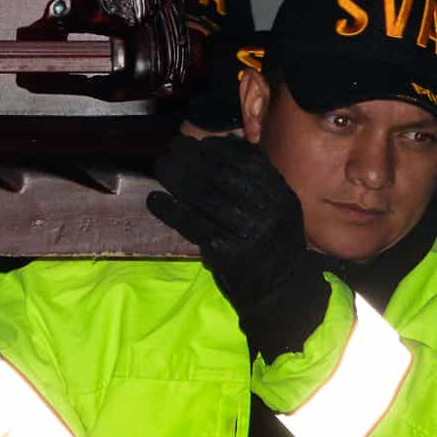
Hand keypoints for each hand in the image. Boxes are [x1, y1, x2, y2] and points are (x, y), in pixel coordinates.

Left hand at [147, 135, 329, 354]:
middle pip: (222, 174)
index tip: (200, 144)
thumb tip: (225, 144)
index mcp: (280, 196)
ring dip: (177, 177)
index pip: (247, 163)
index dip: (219, 149)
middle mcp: (267, 210)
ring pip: (205, 195)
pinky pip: (193, 225)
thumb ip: (258, 180)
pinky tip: (155, 199)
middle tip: (172, 147)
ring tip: (160, 164)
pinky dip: (171, 210)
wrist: (281, 293)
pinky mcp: (227, 251)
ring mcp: (247, 231)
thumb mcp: (278, 210)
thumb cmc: (273, 247)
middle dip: (192, 157)